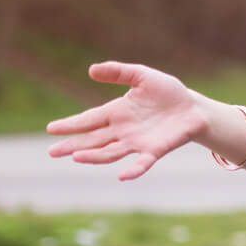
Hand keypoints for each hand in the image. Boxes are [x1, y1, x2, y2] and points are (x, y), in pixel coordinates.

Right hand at [45, 61, 205, 180]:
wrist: (194, 108)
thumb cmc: (167, 92)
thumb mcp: (142, 76)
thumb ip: (119, 72)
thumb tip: (91, 70)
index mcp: (117, 112)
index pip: (89, 119)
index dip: (71, 124)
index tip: (51, 128)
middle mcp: (122, 130)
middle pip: (93, 140)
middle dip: (73, 145)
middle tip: (52, 151)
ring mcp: (137, 142)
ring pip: (110, 152)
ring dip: (94, 156)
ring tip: (76, 157)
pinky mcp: (155, 150)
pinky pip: (142, 163)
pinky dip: (133, 170)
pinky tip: (123, 176)